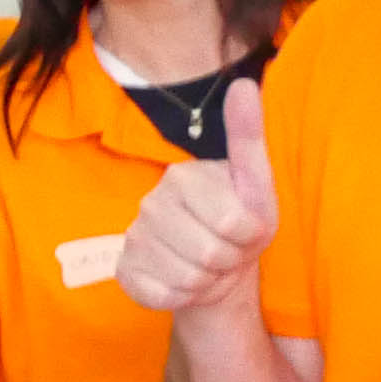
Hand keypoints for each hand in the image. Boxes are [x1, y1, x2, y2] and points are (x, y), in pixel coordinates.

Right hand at [115, 80, 278, 314]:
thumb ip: (248, 136)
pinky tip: (183, 284)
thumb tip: (243, 83)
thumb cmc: (240, 225)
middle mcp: (150, 203)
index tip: (244, 229)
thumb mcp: (256, 183)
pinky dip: (182, 297)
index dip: (248, 236)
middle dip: (228, 261)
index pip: (232, 223)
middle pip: (209, 253)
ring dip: (208, 281)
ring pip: (187, 278)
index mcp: (182, 176)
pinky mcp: (124, 272)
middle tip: (225, 251)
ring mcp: (133, 238)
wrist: (216, 270)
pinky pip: (162, 296)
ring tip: (208, 267)